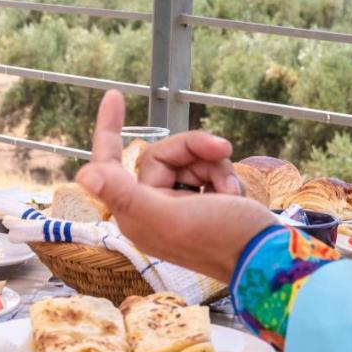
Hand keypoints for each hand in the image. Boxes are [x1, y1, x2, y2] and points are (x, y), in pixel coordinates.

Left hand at [81, 90, 269, 282]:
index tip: (115, 95)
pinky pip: (209, 169)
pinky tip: (236, 195)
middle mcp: (153, 208)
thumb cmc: (222, 238)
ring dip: (216, 166)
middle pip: (165, 154)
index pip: (110, 164)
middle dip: (197, 151)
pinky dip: (225, 176)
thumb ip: (126, 195)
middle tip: (222, 151)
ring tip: (232, 190)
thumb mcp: (169, 216)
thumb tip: (83, 175)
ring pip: (191, 160)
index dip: (108, 129)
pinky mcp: (204, 202)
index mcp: (136, 213)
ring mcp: (179, 205)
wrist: (269, 256)